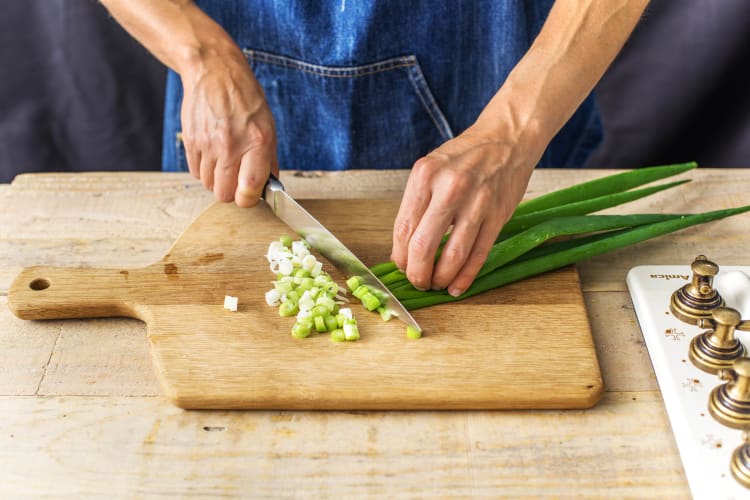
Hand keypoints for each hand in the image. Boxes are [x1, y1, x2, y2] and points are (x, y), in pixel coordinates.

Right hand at [180, 48, 277, 206]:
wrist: (215, 72)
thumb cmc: (245, 99)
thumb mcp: (268, 126)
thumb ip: (269, 159)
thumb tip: (269, 186)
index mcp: (257, 142)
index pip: (249, 188)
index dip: (249, 199)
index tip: (250, 196)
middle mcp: (232, 145)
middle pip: (224, 194)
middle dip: (231, 192)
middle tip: (236, 180)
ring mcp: (208, 144)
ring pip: (208, 185)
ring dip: (217, 180)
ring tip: (224, 163)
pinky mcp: (191, 141)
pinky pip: (195, 172)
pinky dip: (203, 170)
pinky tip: (212, 156)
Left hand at [390, 125, 537, 296]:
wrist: (507, 138)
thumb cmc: (465, 156)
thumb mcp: (432, 169)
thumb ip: (417, 205)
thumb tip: (404, 248)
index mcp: (425, 175)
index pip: (403, 227)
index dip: (400, 256)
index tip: (402, 266)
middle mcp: (449, 187)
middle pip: (423, 245)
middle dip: (417, 273)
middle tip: (417, 281)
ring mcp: (477, 202)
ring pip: (453, 255)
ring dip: (441, 277)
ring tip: (436, 284)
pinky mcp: (498, 215)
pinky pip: (479, 254)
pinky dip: (466, 276)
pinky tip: (457, 286)